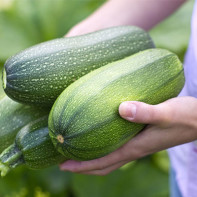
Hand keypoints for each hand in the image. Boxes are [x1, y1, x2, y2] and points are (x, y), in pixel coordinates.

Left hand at [60, 96, 196, 174]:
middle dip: (82, 165)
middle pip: (103, 163)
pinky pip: (116, 145)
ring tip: (75, 150)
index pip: (104, 162)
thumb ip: (147, 112)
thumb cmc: (186, 117)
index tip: (63, 164)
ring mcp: (136, 143)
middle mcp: (134, 148)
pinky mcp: (139, 136)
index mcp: (136, 148)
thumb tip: (122, 109)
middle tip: (63, 161)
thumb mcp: (168, 113)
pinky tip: (98, 135)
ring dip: (91, 156)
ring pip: (109, 156)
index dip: (82, 165)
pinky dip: (103, 145)